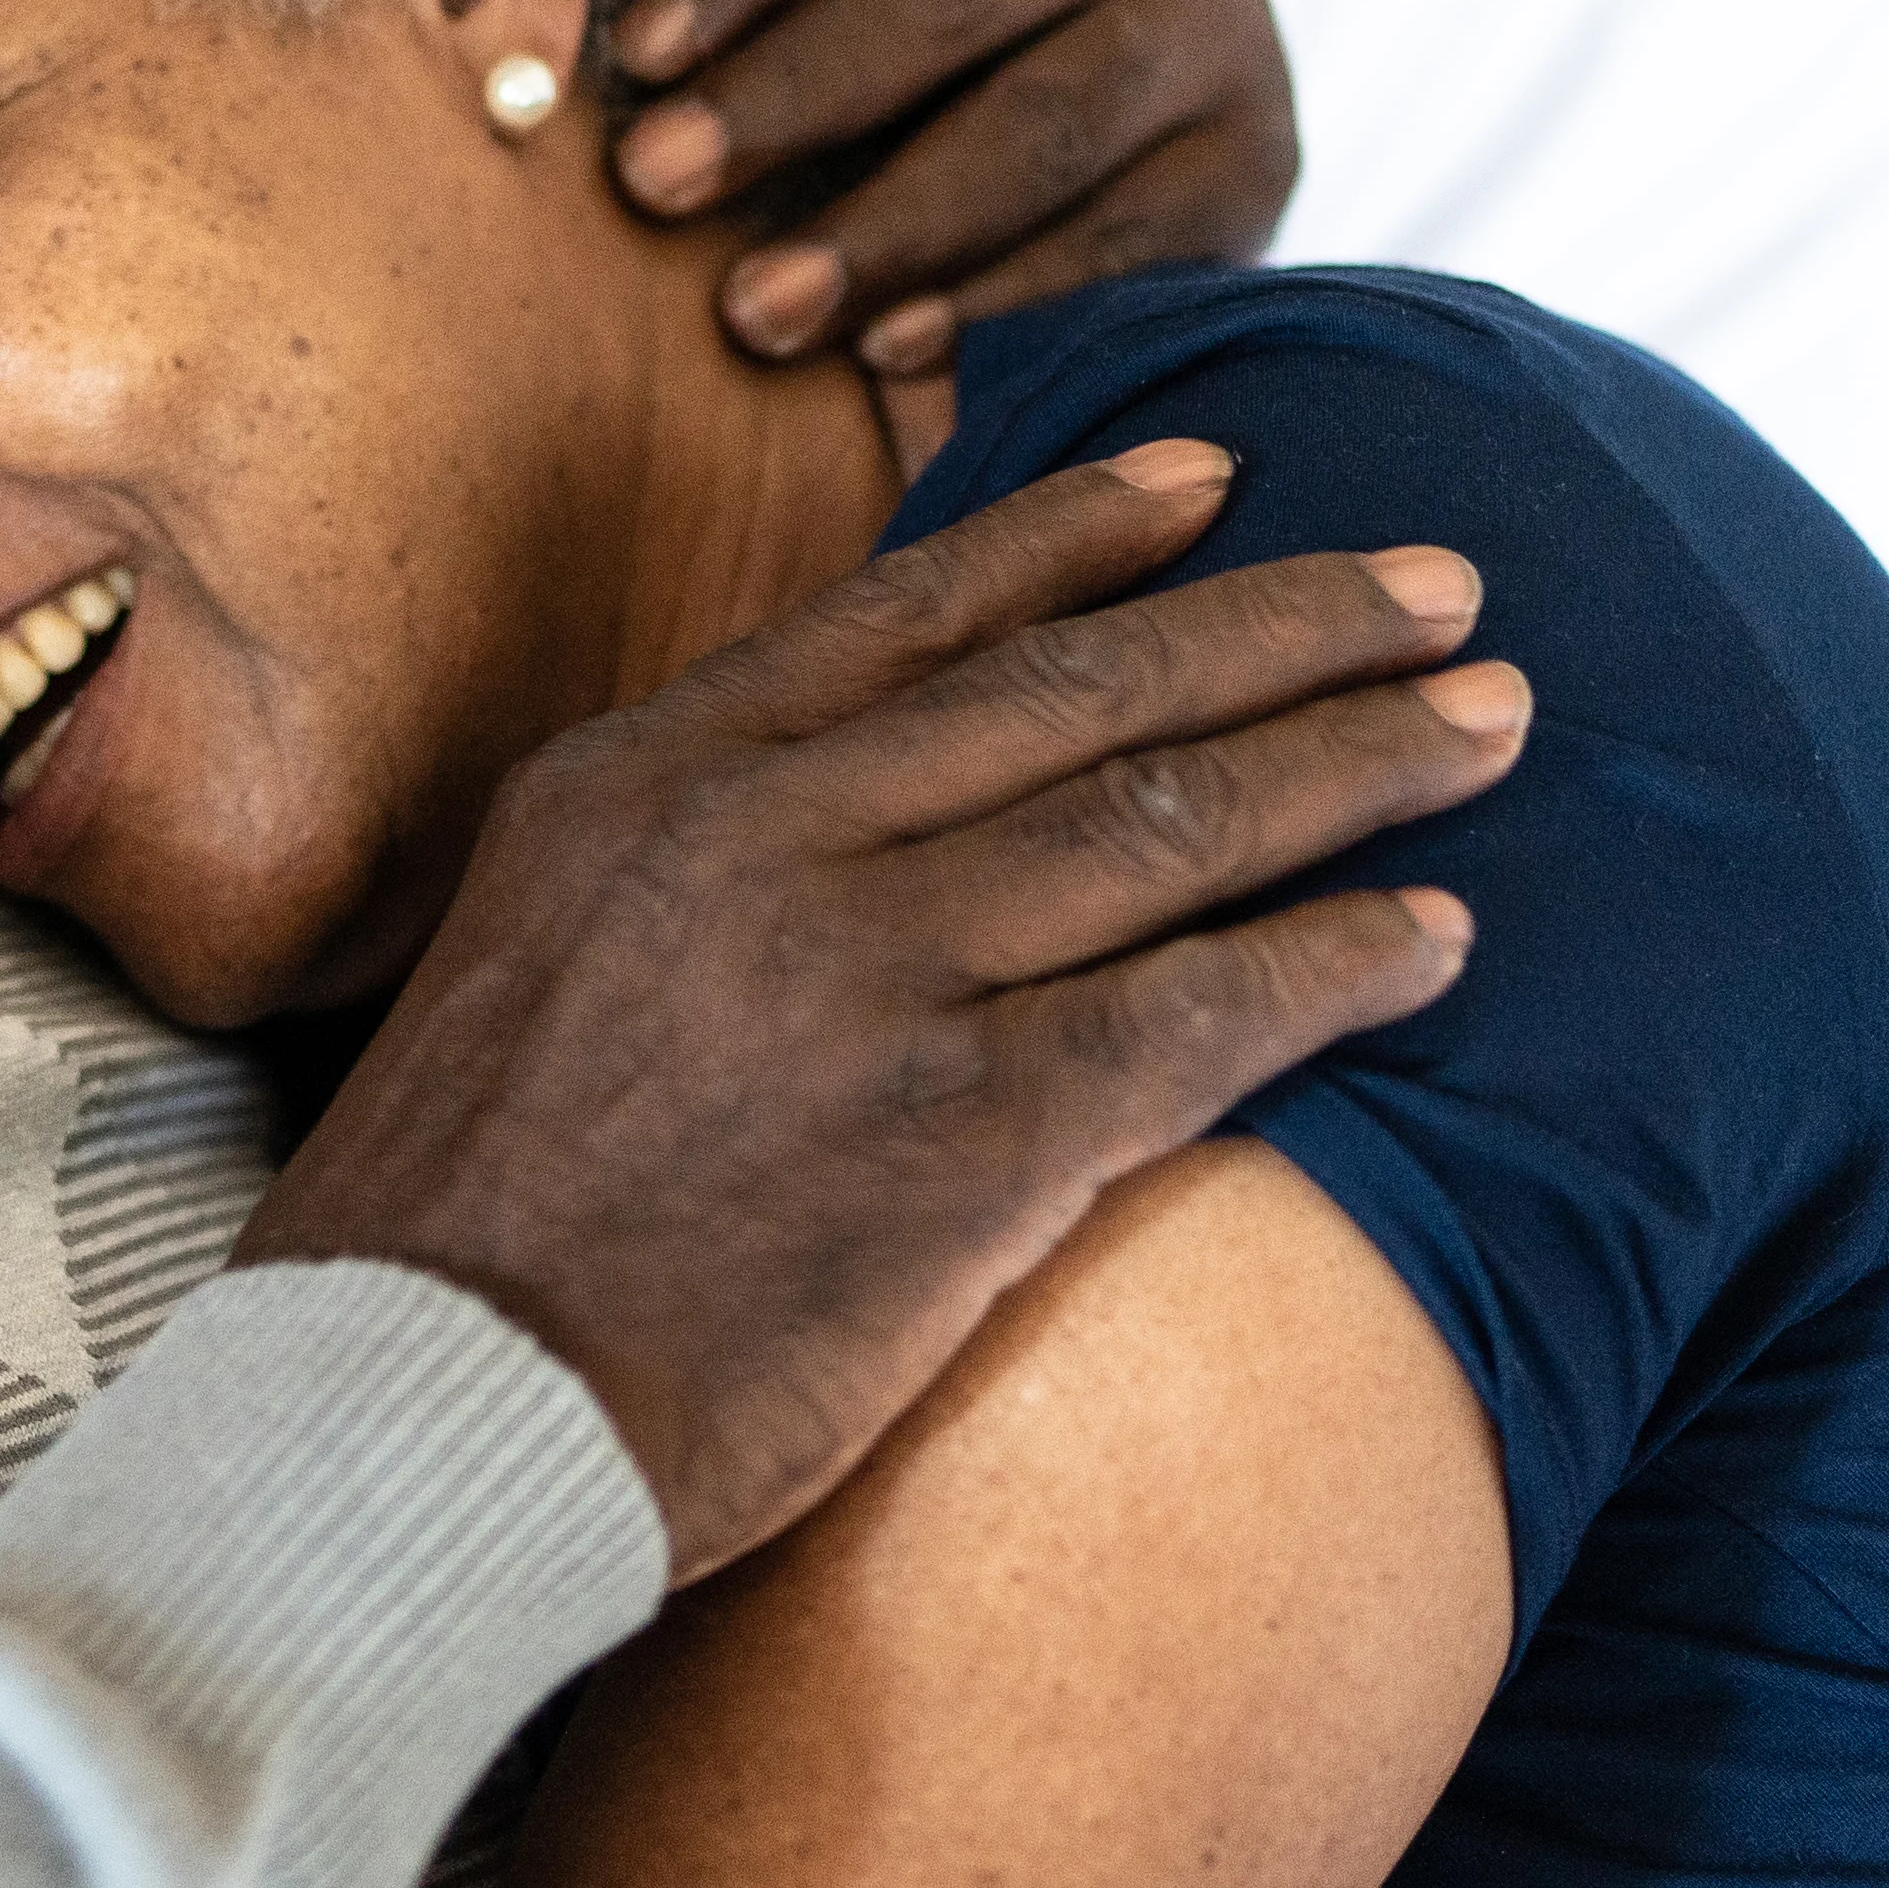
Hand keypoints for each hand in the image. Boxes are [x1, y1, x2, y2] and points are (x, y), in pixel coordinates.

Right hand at [234, 444, 1513, 1581]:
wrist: (402, 1411)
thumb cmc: (455, 1224)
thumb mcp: (527, 949)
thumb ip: (680, 852)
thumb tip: (829, 799)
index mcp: (647, 776)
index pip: (912, 607)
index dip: (1085, 531)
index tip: (1221, 476)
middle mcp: (763, 837)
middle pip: (1083, 688)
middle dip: (1289, 625)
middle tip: (1442, 589)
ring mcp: (866, 977)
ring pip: (1169, 820)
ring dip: (1356, 761)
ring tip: (1485, 725)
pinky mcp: (960, 1138)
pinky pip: (1200, 1013)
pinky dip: (1334, 962)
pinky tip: (1435, 940)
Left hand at [606, 0, 1293, 399]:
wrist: (1138, 23)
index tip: (634, 62)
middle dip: (788, 105)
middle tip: (652, 192)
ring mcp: (1228, 14)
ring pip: (1036, 130)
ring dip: (882, 229)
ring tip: (754, 312)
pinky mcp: (1263, 153)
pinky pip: (1126, 240)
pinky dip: (1003, 301)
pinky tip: (891, 350)